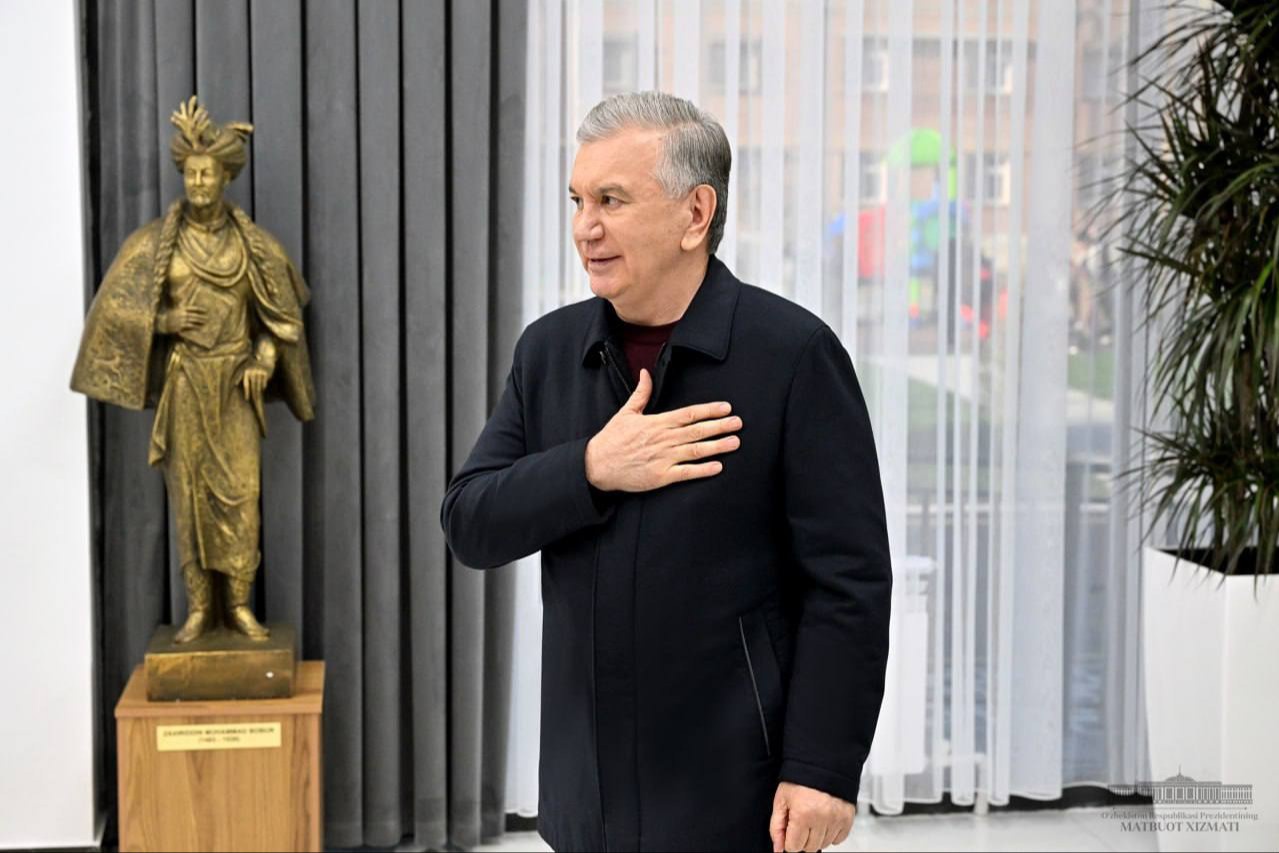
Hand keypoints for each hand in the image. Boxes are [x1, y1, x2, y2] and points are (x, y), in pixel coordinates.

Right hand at [157, 303, 207, 335]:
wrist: (163, 323)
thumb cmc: (170, 317)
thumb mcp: (176, 310)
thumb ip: (183, 309)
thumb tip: (190, 309)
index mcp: (181, 309)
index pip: (193, 308)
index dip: (200, 309)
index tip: (206, 311)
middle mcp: (182, 314)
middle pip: (194, 315)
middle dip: (202, 316)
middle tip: (207, 318)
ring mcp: (182, 320)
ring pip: (193, 320)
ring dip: (200, 322)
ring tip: (205, 323)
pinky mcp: (181, 326)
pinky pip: (190, 326)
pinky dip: (196, 327)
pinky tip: (199, 328)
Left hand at [240, 361, 270, 401]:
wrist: (266, 358)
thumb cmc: (254, 364)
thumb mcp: (246, 367)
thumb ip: (240, 375)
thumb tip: (234, 384)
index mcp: (246, 371)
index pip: (246, 384)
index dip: (246, 392)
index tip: (247, 399)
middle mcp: (253, 371)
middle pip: (253, 386)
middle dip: (253, 395)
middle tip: (253, 402)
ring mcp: (260, 372)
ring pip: (259, 385)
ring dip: (258, 392)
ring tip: (258, 399)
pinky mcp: (266, 373)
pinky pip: (264, 383)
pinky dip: (263, 386)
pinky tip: (263, 389)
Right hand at [584, 368, 741, 492]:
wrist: (597, 465)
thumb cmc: (612, 439)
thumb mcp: (626, 412)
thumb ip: (641, 393)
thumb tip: (646, 373)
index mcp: (657, 423)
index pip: (689, 414)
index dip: (709, 410)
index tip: (726, 408)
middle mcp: (663, 439)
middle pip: (697, 431)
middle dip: (720, 426)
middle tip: (739, 423)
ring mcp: (663, 458)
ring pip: (696, 450)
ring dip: (717, 446)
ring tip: (735, 442)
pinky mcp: (660, 476)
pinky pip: (686, 473)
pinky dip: (703, 470)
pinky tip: (718, 466)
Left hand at [770, 782, 854, 851]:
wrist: (822, 763)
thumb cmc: (800, 778)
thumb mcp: (781, 800)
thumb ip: (777, 827)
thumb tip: (778, 848)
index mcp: (803, 814)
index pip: (794, 847)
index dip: (789, 838)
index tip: (791, 827)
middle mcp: (822, 818)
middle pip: (810, 848)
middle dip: (802, 838)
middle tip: (801, 821)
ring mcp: (836, 819)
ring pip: (824, 844)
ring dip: (817, 836)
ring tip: (813, 817)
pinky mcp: (848, 818)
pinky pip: (839, 839)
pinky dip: (831, 833)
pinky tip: (825, 819)